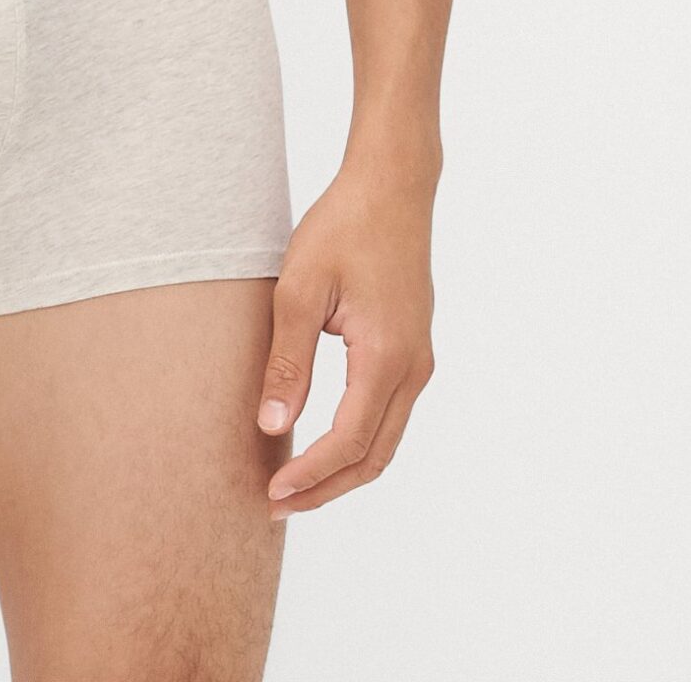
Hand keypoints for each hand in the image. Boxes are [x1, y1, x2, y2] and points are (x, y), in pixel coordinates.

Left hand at [255, 158, 435, 520]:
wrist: (392, 186)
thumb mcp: (299, 289)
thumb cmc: (342, 228)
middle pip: (373, 457)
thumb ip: (287, 361)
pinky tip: (322, 443)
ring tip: (295, 486)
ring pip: (384, 440)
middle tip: (277, 505)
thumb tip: (272, 426)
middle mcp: (412, 368)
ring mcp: (418, 361)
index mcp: (386, 357)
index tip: (272, 492)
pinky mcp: (413, 349)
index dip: (310, 475)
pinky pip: (388, 415)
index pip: (348, 442)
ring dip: (342, 470)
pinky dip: (357, 442)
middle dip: (326, 489)